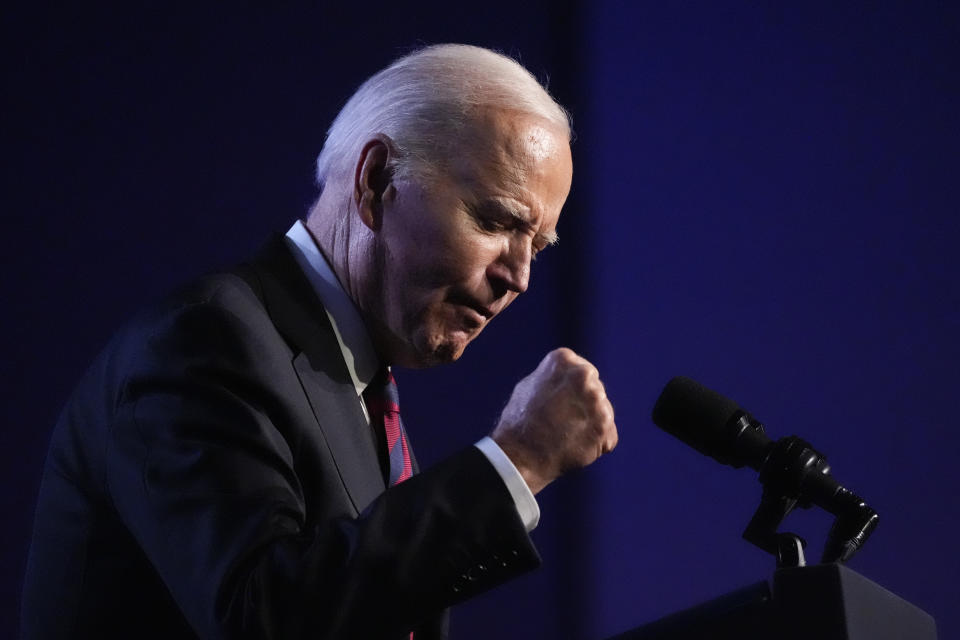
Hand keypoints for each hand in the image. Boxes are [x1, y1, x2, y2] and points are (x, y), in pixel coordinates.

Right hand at [491, 348, 616, 493]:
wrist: (520, 455)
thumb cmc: (520, 421)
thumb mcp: (530, 385)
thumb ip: (555, 378)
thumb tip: (570, 378)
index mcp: (564, 360)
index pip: (584, 372)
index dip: (573, 392)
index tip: (560, 404)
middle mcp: (584, 375)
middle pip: (596, 391)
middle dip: (584, 406)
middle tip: (562, 422)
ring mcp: (596, 401)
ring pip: (604, 413)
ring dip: (590, 425)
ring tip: (566, 436)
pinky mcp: (604, 425)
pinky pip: (608, 436)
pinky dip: (596, 444)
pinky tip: (575, 446)